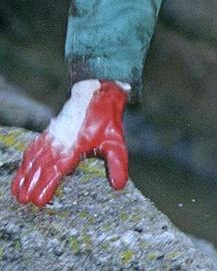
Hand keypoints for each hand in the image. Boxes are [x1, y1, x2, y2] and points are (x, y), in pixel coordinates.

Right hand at [11, 79, 129, 206]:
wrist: (97, 95)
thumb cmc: (106, 121)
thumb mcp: (116, 143)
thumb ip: (116, 165)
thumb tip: (118, 186)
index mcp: (74, 147)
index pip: (56, 170)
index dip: (46, 186)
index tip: (39, 201)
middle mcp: (59, 143)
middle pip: (40, 168)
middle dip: (31, 185)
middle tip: (24, 201)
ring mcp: (52, 137)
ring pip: (33, 159)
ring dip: (24, 176)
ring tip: (18, 193)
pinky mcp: (49, 133)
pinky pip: (33, 148)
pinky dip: (26, 161)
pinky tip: (22, 170)